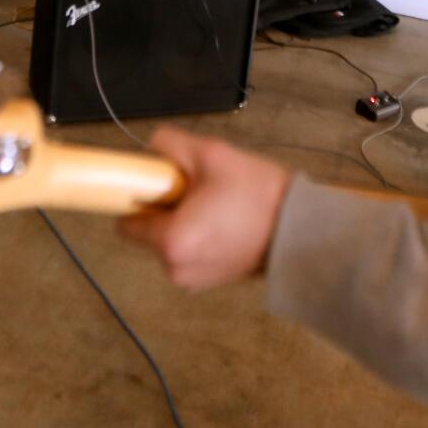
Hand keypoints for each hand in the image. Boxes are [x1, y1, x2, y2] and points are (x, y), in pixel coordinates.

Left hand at [117, 127, 292, 290]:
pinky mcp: (209, 281)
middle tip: (200, 190)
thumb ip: (169, 145)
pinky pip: (189, 252)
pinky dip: (198, 237)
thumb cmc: (257, 194)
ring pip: (170, 240)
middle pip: (149, 230)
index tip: (161, 183)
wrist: (301, 229)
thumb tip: (149, 150)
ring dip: (183, 222)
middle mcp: (175, 268)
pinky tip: (225, 222)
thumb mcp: (211, 154)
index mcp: (171, 241)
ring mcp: (192, 280)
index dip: (140, 197)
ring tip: (218, 205)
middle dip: (167, 208)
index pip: (126, 220)